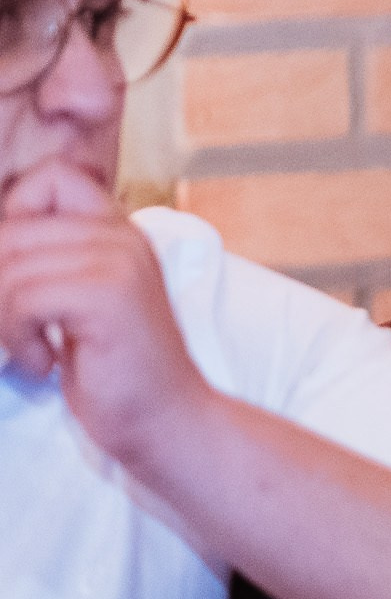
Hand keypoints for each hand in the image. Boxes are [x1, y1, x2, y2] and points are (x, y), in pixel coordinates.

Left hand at [0, 161, 215, 463]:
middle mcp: (122, 236)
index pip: (52, 178)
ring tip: (30, 351)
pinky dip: (17, 338)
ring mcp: (119, 262)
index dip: (16, 215)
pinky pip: (22, 298)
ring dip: (3, 319)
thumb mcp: (76, 301)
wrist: (167, 420)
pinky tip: (44, 363)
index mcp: (118, 232)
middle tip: (16, 329)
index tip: (21, 276)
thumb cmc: (114, 370)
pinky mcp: (109, 295)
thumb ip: (45, 262)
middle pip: (10, 230)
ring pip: (8, 267)